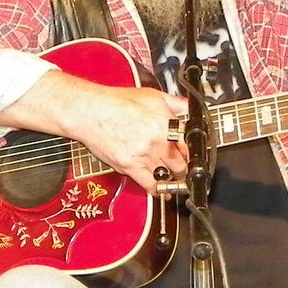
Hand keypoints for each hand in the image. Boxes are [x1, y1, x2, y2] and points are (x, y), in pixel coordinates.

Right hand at [0, 69, 189, 193]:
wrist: (91, 112)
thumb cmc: (118, 102)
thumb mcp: (153, 96)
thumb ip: (176, 103)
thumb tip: (192, 108)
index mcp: (166, 124)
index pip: (190, 144)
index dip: (195, 151)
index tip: (195, 155)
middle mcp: (158, 142)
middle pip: (181, 163)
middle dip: (185, 167)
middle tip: (186, 167)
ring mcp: (144, 156)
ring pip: (167, 175)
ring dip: (173, 178)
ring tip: (177, 179)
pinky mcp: (130, 167)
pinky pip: (150, 185)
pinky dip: (158, 191)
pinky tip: (163, 192)